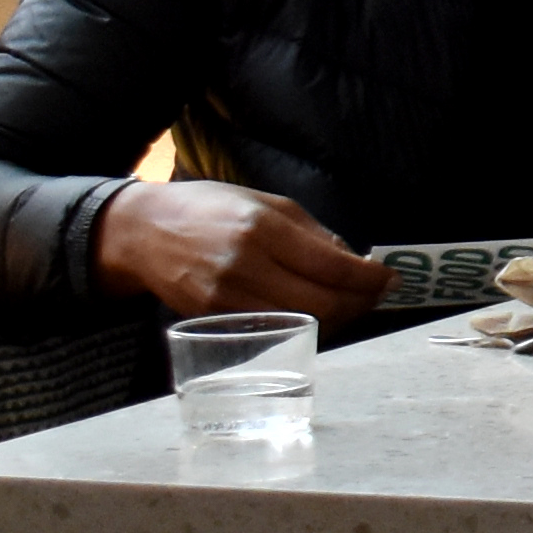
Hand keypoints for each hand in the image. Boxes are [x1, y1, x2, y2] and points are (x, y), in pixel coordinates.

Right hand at [99, 178, 389, 320]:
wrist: (143, 231)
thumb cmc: (210, 209)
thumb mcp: (266, 203)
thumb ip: (313, 234)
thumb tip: (355, 262)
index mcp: (263, 228)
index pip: (333, 266)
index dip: (370, 279)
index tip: (389, 279)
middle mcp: (245, 265)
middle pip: (321, 304)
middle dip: (359, 305)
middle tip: (375, 296)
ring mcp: (226, 297)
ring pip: (298, 323)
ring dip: (335, 319)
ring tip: (351, 304)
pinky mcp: (213, 319)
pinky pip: (271, 330)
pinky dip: (301, 325)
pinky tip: (314, 312)